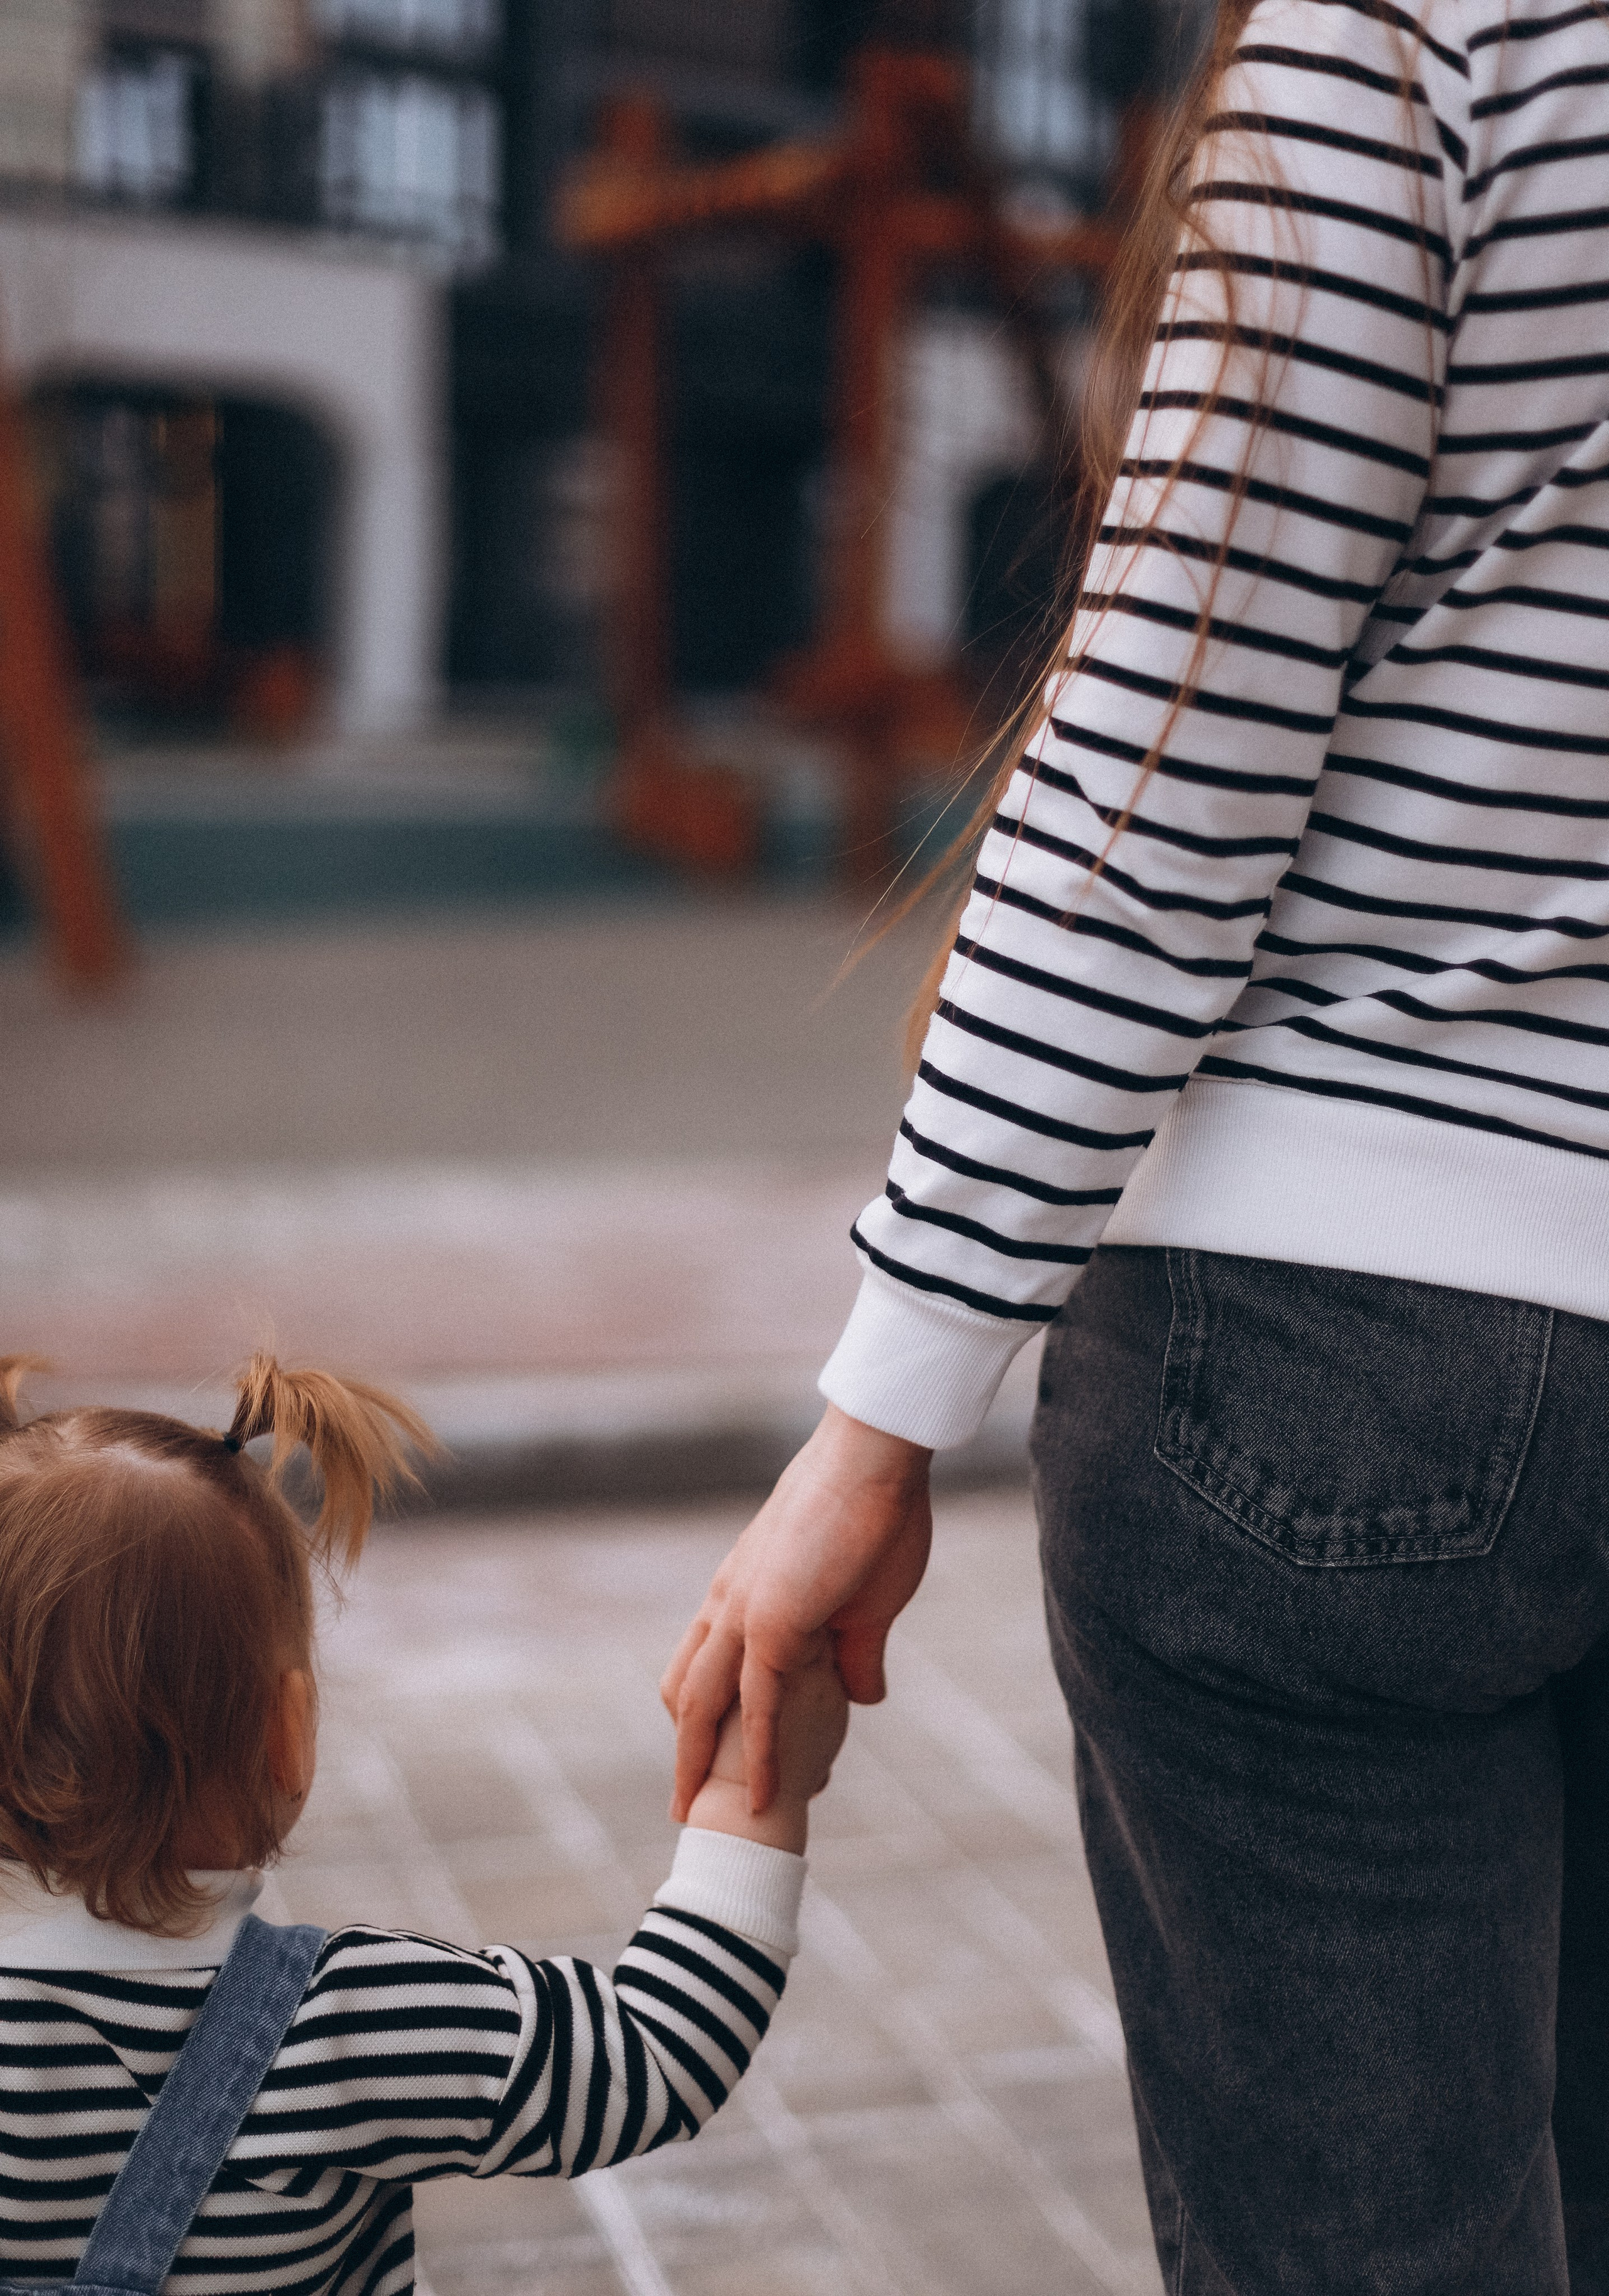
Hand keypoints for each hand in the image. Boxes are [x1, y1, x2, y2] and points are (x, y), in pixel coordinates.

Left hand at [663, 1404, 931, 1817]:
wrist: (874, 1459)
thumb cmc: (875, 1515)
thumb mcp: (869, 1602)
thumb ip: (857, 1652)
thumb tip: (864, 1697)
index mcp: (745, 1593)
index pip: (712, 1664)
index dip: (712, 1715)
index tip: (713, 1760)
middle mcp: (730, 1604)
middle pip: (687, 1689)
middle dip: (683, 1747)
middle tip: (684, 1801)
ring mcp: (744, 1613)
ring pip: (702, 1703)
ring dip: (697, 1762)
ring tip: (695, 1814)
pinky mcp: (772, 1623)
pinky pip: (756, 1704)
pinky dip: (756, 1754)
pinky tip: (762, 1795)